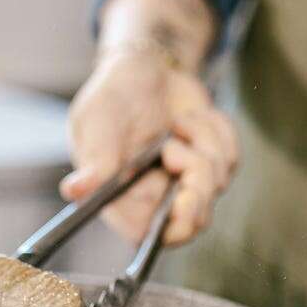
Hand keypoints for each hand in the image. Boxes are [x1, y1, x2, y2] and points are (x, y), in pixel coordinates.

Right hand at [63, 48, 237, 245]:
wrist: (144, 69)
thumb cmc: (112, 97)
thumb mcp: (96, 120)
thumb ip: (95, 157)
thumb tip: (75, 190)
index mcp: (122, 200)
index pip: (150, 237)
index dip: (171, 228)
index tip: (181, 198)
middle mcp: (156, 199)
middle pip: (194, 222)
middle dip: (196, 186)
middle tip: (176, 151)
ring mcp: (187, 183)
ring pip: (217, 182)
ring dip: (201, 142)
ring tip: (176, 122)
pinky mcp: (213, 163)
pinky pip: (231, 156)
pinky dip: (216, 129)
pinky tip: (193, 117)